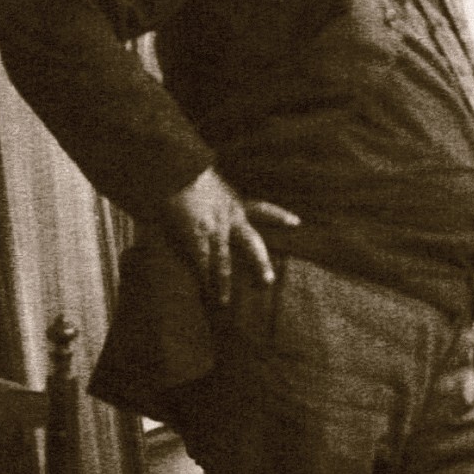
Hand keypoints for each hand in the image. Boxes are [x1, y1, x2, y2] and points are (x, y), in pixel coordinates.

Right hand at [159, 168, 298, 304]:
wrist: (177, 170)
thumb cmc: (186, 171)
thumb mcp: (209, 181)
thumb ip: (213, 195)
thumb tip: (210, 199)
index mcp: (234, 202)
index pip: (263, 209)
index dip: (279, 216)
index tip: (296, 222)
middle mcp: (230, 219)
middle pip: (251, 244)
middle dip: (260, 263)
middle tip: (269, 281)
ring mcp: (215, 231)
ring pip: (223, 263)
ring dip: (223, 284)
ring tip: (223, 303)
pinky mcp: (196, 238)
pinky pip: (200, 264)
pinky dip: (200, 278)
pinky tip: (200, 293)